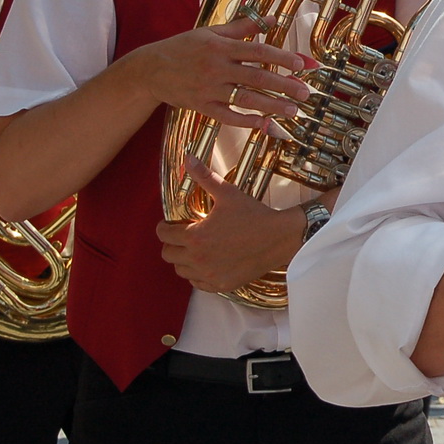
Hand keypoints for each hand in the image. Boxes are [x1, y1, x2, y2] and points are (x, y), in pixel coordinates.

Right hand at [134, 16, 314, 128]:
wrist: (149, 69)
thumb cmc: (183, 47)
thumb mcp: (212, 32)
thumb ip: (243, 27)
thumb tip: (273, 18)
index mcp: (221, 47)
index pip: (258, 51)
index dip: (282, 57)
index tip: (302, 64)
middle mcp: (216, 68)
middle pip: (257, 77)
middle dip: (285, 85)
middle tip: (306, 93)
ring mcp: (209, 89)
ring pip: (246, 99)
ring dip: (272, 106)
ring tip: (293, 111)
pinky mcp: (201, 106)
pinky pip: (227, 116)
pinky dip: (246, 121)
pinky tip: (264, 124)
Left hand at [157, 157, 305, 291]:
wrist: (280, 238)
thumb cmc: (253, 215)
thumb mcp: (227, 194)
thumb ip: (204, 177)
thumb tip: (188, 158)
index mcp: (195, 236)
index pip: (163, 235)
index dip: (164, 227)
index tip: (170, 224)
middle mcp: (198, 259)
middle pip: (168, 254)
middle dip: (172, 243)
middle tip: (183, 236)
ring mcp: (209, 274)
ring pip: (180, 271)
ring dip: (184, 260)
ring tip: (196, 249)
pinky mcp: (221, 285)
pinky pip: (197, 284)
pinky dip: (198, 275)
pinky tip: (208, 263)